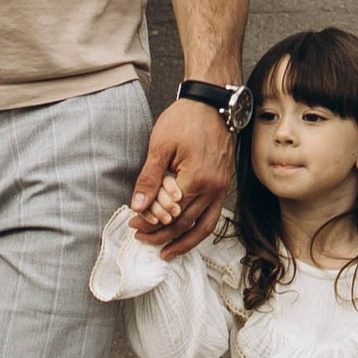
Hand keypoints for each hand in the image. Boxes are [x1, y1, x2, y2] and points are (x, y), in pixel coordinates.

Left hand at [132, 97, 236, 256]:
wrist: (212, 105)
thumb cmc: (185, 120)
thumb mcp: (160, 146)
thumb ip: (149, 179)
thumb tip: (138, 207)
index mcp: (195, 179)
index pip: (168, 213)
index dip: (149, 223)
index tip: (133, 224)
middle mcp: (212, 189)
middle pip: (184, 224)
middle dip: (161, 235)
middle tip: (141, 238)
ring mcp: (221, 189)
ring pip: (202, 227)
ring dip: (183, 242)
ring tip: (166, 252)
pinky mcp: (223, 186)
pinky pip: (213, 217)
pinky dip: (200, 231)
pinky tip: (187, 237)